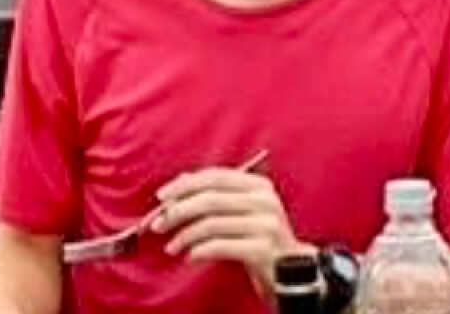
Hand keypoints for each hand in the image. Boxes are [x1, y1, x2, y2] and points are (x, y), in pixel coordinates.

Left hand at [152, 166, 313, 295]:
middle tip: (158, 224)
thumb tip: (180, 182)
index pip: (214, 176)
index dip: (184, 185)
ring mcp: (266, 224)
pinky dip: (199, 250)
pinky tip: (190, 256)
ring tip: (171, 246)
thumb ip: (217, 195)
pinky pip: (221, 246)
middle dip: (178, 211)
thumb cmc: (260, 240)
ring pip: (212, 223)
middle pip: (210, 198)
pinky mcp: (263, 249)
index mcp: (258, 185)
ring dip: (184, 235)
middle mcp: (264, 200)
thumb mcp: (242, 212)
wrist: (292, 273)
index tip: (161, 197)